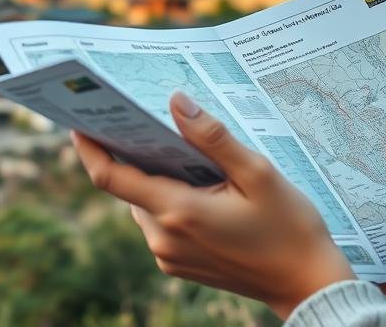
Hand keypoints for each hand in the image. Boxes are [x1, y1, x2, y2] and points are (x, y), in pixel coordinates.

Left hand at [71, 91, 355, 318]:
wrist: (307, 283)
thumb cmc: (289, 227)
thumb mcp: (258, 172)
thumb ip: (212, 137)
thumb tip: (176, 102)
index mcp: (179, 211)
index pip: (111, 176)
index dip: (88, 147)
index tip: (78, 121)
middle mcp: (163, 237)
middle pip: (130, 185)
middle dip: (138, 154)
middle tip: (152, 122)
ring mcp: (168, 255)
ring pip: (145, 203)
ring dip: (158, 179)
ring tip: (189, 156)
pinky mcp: (176, 264)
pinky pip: (159, 223)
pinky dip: (170, 200)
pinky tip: (202, 189)